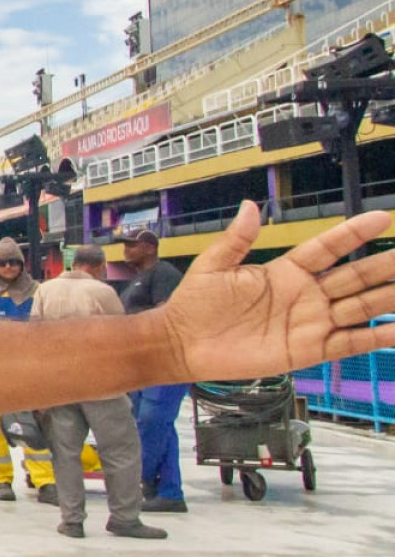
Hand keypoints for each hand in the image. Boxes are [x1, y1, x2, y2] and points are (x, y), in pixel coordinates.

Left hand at [159, 200, 394, 378]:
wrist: (182, 344)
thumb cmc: (194, 304)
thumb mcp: (214, 266)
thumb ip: (236, 239)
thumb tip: (249, 205)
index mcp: (285, 270)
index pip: (328, 247)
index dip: (353, 233)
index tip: (382, 217)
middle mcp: (305, 294)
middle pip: (354, 276)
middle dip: (383, 266)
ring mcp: (310, 322)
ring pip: (360, 307)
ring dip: (387, 298)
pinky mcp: (309, 350)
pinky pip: (349, 342)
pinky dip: (376, 337)